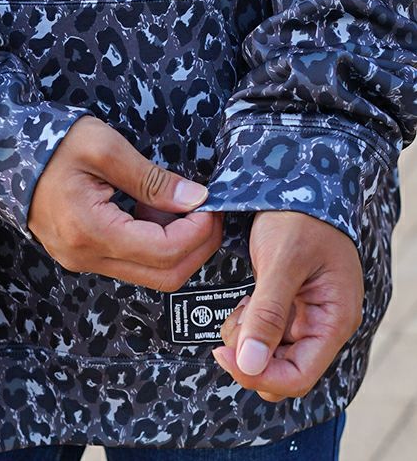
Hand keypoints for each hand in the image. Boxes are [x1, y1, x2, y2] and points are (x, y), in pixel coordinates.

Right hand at [27, 116, 222, 289]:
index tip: (210, 204)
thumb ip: (152, 178)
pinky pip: (133, 262)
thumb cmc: (52, 146)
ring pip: (151, 272)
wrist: (7, 154)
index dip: (199, 231)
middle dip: (198, 245)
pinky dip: (156, 241)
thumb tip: (195, 198)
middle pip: (164, 275)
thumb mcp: (105, 148)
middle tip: (209, 211)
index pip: (165, 252)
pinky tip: (153, 210)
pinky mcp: (85, 254)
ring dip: (178, 243)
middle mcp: (87, 257)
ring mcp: (84, 260)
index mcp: (91, 231)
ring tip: (176, 203)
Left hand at [212, 210, 363, 401]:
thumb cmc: (299, 216)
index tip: (225, 355)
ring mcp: (306, 314)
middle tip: (232, 323)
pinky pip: (265, 330)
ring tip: (241, 305)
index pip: (299, 376)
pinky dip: (248, 323)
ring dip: (247, 337)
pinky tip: (244, 302)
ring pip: (270, 352)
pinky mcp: (289, 303)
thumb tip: (250, 365)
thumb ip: (267, 314)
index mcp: (334, 318)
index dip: (260, 375)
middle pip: (284, 369)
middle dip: (251, 356)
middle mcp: (323, 322)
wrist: (296, 182)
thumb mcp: (281, 261)